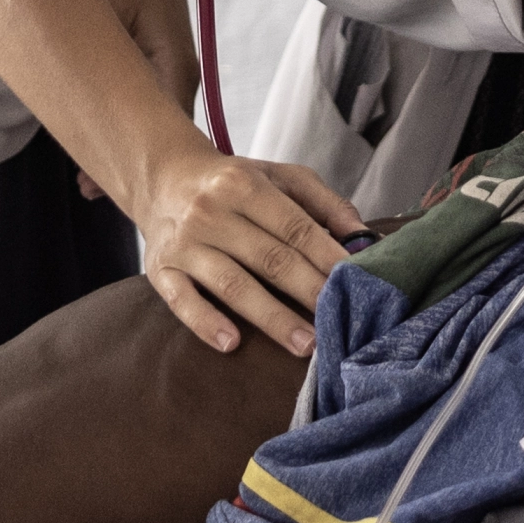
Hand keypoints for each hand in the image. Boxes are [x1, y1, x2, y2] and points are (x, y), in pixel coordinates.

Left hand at [89, 0, 201, 195]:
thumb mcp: (102, 11)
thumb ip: (90, 56)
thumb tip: (66, 101)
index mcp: (174, 66)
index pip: (163, 132)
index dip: (134, 163)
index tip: (98, 187)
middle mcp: (183, 76)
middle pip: (166, 139)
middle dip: (131, 167)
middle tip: (89, 193)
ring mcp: (178, 74)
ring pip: (160, 127)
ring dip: (131, 150)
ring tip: (91, 181)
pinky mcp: (167, 69)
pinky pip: (153, 110)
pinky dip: (133, 131)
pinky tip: (104, 146)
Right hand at [129, 143, 366, 356]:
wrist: (164, 179)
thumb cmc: (233, 184)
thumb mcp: (279, 177)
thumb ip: (323, 202)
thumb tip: (363, 236)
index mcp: (244, 185)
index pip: (294, 227)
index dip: (326, 256)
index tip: (355, 281)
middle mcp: (211, 212)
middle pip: (269, 258)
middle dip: (308, 291)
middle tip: (338, 322)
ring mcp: (184, 243)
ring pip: (232, 284)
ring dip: (271, 318)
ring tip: (305, 345)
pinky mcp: (160, 269)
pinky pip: (182, 301)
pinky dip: (205, 323)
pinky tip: (231, 343)